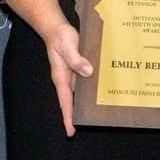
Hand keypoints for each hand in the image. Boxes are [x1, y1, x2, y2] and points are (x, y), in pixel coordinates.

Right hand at [41, 19, 93, 135]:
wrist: (56, 27)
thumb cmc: (59, 37)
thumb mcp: (67, 45)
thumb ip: (76, 59)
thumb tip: (88, 72)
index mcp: (61, 78)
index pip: (65, 102)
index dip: (67, 117)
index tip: (70, 131)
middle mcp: (67, 80)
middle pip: (72, 102)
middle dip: (77, 116)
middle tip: (88, 127)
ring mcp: (73, 75)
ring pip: (80, 94)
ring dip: (87, 103)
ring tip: (97, 114)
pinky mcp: (79, 69)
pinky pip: (86, 82)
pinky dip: (92, 89)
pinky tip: (103, 91)